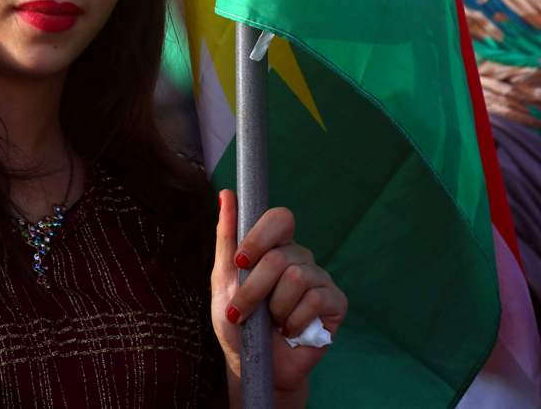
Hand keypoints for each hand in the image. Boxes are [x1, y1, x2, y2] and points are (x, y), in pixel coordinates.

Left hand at [211, 190, 346, 401]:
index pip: (280, 218)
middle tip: (243, 310)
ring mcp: (320, 279)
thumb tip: (227, 193)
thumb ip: (226, 237)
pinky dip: (294, 320)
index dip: (260, 235)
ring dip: (273, 307)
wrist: (255, 365)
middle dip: (254, 286)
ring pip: (296, 277)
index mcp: (275, 247)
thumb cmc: (238, 322)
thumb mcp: (222, 280)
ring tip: (270, 321)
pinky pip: (315, 299)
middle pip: (280, 254)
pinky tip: (289, 330)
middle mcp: (300, 258)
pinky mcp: (335, 303)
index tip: (241, 260)